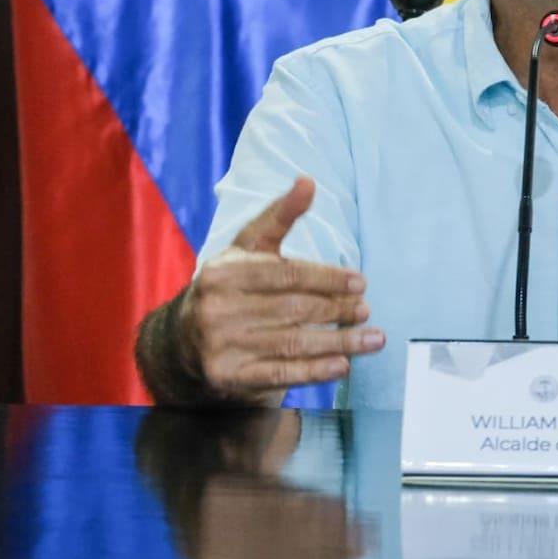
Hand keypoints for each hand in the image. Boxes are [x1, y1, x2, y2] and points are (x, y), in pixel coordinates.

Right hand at [178, 177, 384, 403]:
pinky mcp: (228, 376)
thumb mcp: (250, 247)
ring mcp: (221, 345)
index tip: (360, 283)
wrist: (185, 341)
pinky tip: (343, 365)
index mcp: (225, 272)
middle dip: (336, 310)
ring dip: (339, 342)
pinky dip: (315, 371)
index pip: (287, 274)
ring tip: (373, 338)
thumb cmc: (232, 285)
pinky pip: (280, 374)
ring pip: (293, 343)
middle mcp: (219, 308)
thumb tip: (308, 181)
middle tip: (366, 310)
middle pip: (293, 309)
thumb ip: (280, 215)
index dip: (328, 278)